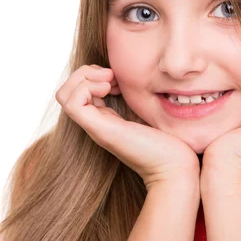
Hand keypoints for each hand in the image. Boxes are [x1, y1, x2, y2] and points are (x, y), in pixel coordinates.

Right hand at [56, 64, 200, 188]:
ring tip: (110, 81)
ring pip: (64, 95)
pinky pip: (73, 103)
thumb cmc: (170, 142)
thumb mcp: (150, 111)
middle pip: (66, 91)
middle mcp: (97, 123)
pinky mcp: (101, 130)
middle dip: (85, 73)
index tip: (119, 77)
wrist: (175, 167)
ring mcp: (97, 127)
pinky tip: (111, 89)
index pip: (80, 90)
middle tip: (111, 75)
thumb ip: (138, 98)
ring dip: (84, 78)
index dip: (94, 75)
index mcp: (107, 118)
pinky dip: (86, 88)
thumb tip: (133, 78)